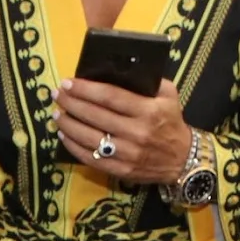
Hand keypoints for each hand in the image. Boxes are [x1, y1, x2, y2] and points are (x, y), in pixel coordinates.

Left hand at [53, 78, 192, 184]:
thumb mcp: (168, 96)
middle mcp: (137, 132)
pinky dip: (73, 146)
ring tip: (57, 113)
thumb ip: (149, 82)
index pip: (110, 97)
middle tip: (58, 95)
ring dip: (68, 124)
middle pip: (95, 115)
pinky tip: (63, 134)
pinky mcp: (120, 170)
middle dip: (71, 103)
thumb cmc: (171, 122)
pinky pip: (90, 157)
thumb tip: (119, 70)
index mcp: (148, 111)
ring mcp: (128, 154)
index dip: (85, 89)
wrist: (183, 159)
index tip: (68, 83)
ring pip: (88, 137)